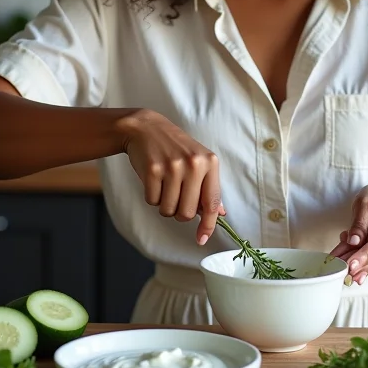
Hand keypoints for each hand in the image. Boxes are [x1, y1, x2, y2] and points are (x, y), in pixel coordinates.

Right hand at [119, 110, 224, 244]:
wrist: (146, 128)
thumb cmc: (175, 148)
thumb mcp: (199, 162)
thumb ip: (209, 188)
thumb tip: (221, 214)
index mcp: (210, 163)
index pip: (212, 203)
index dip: (208, 225)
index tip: (201, 239)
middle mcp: (194, 164)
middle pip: (188, 213)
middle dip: (180, 212)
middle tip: (176, 196)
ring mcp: (172, 167)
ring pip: (169, 210)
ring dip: (165, 205)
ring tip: (165, 185)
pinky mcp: (152, 170)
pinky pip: (152, 201)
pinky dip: (152, 196)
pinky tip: (154, 180)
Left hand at [329, 180, 367, 284]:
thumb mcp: (366, 202)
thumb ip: (360, 222)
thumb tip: (353, 242)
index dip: (363, 258)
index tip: (351, 267)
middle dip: (354, 267)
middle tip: (337, 274)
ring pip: (364, 260)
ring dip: (348, 264)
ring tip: (332, 268)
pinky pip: (360, 255)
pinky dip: (347, 256)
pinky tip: (335, 256)